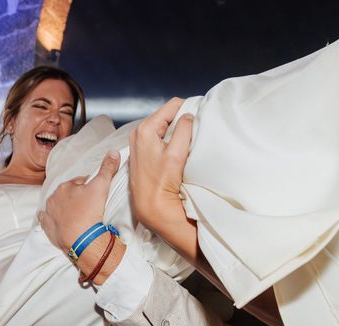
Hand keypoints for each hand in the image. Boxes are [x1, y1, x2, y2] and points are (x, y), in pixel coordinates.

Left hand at [39, 151, 120, 251]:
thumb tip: (113, 152)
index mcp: (65, 186)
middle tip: (89, 206)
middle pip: (68, 194)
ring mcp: (49, 213)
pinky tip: (58, 221)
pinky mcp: (47, 227)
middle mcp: (54, 198)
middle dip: (77, 197)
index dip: (89, 187)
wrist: (82, 240)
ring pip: (57, 206)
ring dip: (65, 208)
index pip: (79, 182)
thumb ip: (107, 168)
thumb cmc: (90, 213)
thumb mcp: (101, 187)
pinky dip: (51, 219)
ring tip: (78, 215)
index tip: (95, 195)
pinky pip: (46, 220)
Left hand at [128, 97, 192, 233]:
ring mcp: (137, 142)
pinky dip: (168, 140)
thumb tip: (189, 115)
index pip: (172, 105)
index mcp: (145, 128)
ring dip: (176, 132)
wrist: (150, 206)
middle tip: (196, 131)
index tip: (201, 117)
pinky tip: (176, 151)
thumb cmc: (162, 181)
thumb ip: (184, 129)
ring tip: (187, 143)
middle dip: (182, 120)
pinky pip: (158, 138)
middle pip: (167, 116)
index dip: (188, 107)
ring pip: (163, 127)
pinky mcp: (140, 152)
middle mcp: (138, 132)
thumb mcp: (176, 153)